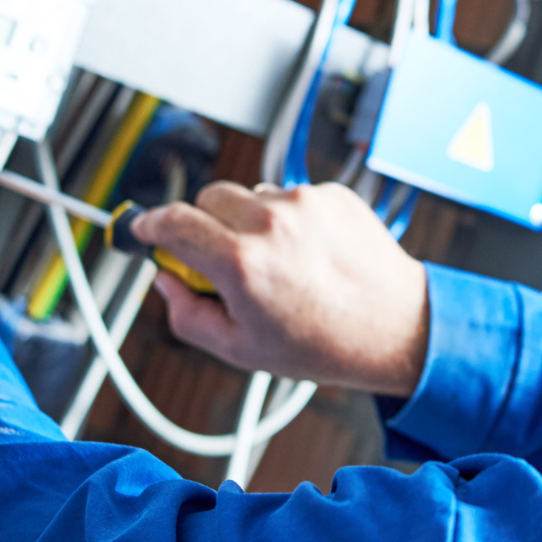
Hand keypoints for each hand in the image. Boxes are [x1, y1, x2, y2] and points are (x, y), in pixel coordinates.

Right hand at [133, 182, 428, 396]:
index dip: (150, 225)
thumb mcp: (240, 349)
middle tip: (219, 260)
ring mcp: (304, 202)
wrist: (397, 327)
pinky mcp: (332, 193)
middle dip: (202, 225)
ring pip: (250, 196)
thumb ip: (187, 314)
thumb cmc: (323, 345)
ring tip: (278, 263)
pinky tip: (308, 254)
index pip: (172, 222)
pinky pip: (289, 195)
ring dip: (248, 220)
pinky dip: (288, 218)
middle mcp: (270, 222)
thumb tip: (164, 280)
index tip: (144, 230)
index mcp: (241, 262)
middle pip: (206, 199)